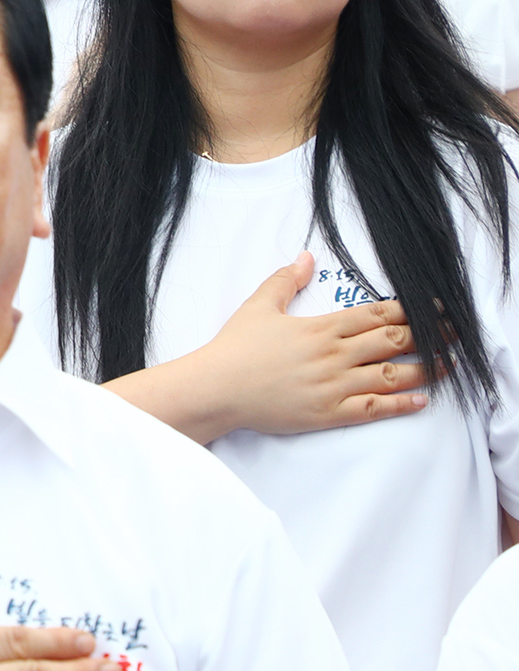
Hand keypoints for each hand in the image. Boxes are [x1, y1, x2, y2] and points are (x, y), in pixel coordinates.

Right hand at [134, 251, 428, 440]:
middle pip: (394, 342)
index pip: (377, 314)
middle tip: (452, 333)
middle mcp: (334, 355)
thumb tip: (305, 257)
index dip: (409, 310)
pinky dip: (401, 404)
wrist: (217, 388)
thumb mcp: (258, 306)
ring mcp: (334, 385)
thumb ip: (285, 280)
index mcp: (321, 328)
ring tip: (446, 365)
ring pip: (392, 375)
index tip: (432, 308)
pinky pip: (374, 408)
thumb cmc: (234, 348)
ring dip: (425, 369)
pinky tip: (421, 401)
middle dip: (428, 336)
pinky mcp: (328, 412)